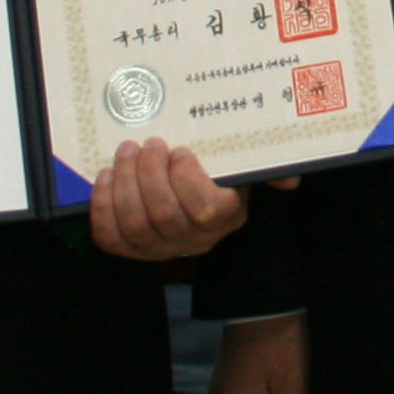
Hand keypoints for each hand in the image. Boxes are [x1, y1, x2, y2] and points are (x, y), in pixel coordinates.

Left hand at [87, 141, 257, 260]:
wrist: (193, 205)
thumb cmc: (218, 177)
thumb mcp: (244, 170)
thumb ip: (267, 170)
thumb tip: (290, 180)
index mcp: (224, 218)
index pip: (206, 210)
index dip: (186, 179)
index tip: (179, 150)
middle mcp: (194, 240)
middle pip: (163, 215)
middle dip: (149, 174)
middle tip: (147, 143)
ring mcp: (159, 249)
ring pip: (134, 224)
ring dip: (124, 183)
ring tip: (125, 152)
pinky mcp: (130, 250)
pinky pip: (110, 236)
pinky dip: (102, 206)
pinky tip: (105, 177)